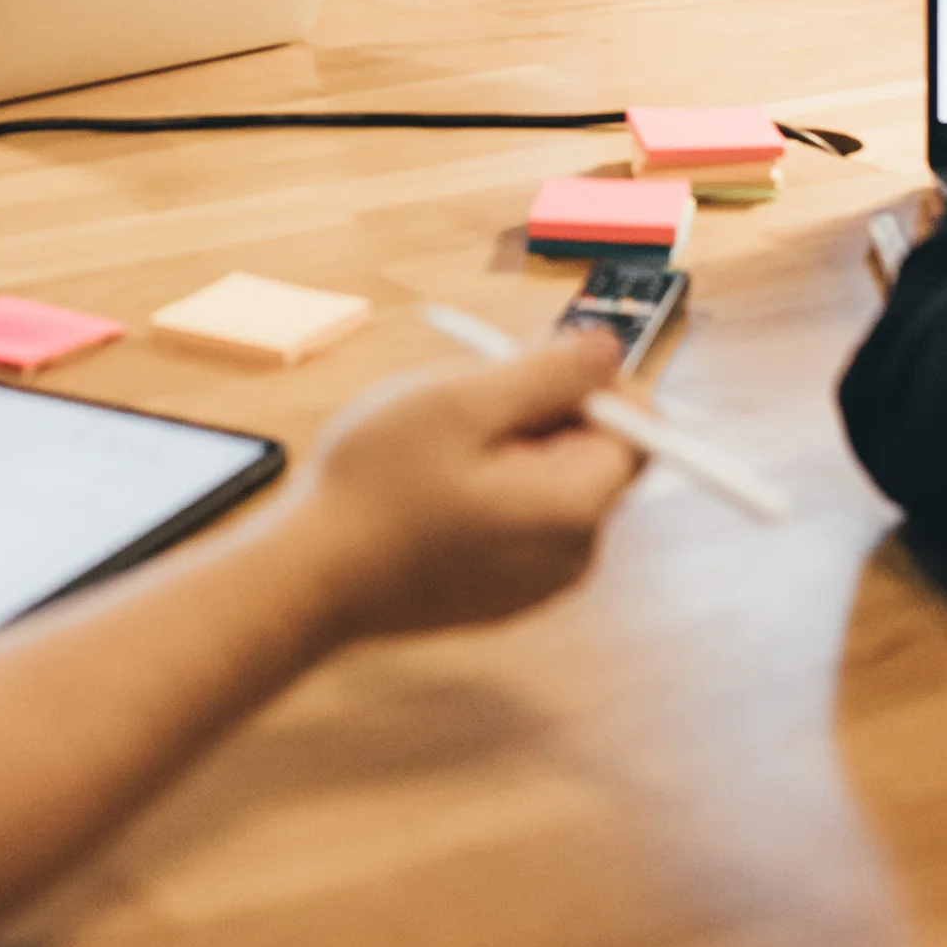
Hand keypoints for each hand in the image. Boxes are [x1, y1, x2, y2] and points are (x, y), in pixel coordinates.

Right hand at [289, 332, 644, 640]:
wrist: (307, 579)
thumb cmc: (376, 487)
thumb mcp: (463, 401)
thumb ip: (551, 372)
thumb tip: (611, 351)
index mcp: (576, 509)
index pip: (638, 429)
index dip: (590, 384)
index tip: (522, 370)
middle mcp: (572, 557)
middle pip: (594, 457)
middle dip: (543, 417)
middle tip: (466, 406)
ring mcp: (536, 584)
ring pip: (551, 485)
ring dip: (509, 451)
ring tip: (438, 452)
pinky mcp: (501, 595)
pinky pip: (520, 523)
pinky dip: (489, 493)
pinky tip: (430, 491)